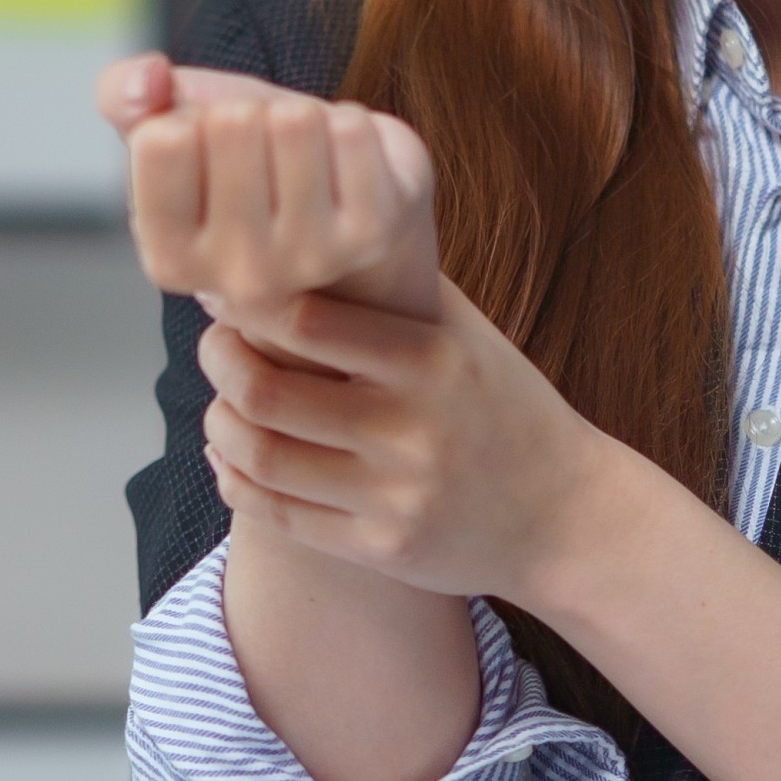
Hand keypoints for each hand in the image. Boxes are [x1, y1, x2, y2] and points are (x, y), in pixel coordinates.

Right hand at [94, 54, 439, 322]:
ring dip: (300, 118)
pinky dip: (348, 124)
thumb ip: (124, 94)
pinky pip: (350, 128)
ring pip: (294, 121)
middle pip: (231, 124)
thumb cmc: (246, 171)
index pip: (161, 140)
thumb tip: (147, 81)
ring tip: (303, 159)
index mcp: (169, 259)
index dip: (186, 120)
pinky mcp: (373, 231)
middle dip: (247, 115)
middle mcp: (237, 276)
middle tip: (263, 156)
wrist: (341, 216)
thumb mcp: (169, 131)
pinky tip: (345, 163)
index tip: (206, 155)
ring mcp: (310, 259)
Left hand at [190, 284, 675, 605]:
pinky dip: (235, 481)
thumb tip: (311, 231)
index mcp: (433, 360)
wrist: (567, 515)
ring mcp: (397, 496)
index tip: (227, 291)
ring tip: (221, 403)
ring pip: (261, 457)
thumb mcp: (469, 335)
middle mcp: (414, 429)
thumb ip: (398, 290)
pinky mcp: (382, 549)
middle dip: (219, 361)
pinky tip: (230, 457)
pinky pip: (279, 516)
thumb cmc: (507, 408)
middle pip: (267, 392)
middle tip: (213, 344)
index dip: (246, 304)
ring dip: (218, 424)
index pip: (307, 322)